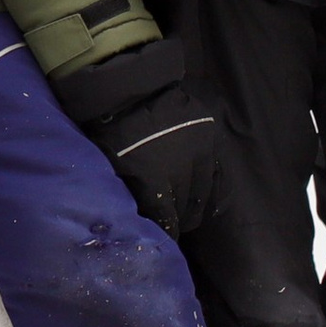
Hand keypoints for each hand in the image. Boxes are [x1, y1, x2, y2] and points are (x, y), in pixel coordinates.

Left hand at [49, 36, 221, 236]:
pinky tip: (202, 195)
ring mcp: (198, 150)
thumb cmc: (112, 131)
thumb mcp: (113, 166)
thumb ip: (129, 194)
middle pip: (187, 207)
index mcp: (154, 177)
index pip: (167, 217)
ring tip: (190, 214)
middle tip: (177, 226)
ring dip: (196, 205)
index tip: (167, 237)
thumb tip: (141, 223)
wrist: (128, 89)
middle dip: (181, 219)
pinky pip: (213, 170)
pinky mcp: (208, 136)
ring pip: (203, 191)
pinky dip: (209, 185)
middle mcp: (181, 167)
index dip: (168, 230)